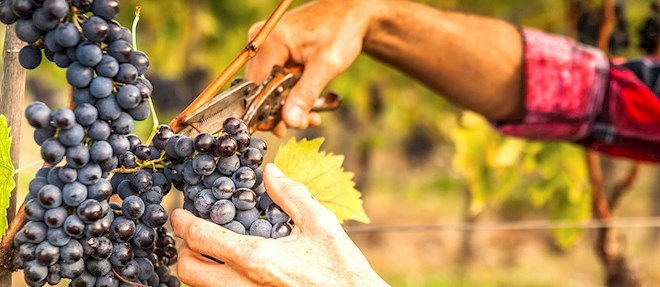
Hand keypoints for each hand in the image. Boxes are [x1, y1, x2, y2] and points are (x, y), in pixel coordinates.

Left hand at [171, 163, 388, 286]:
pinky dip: (215, 281)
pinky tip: (231, 268)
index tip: (179, 213)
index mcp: (256, 259)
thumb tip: (270, 172)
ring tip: (208, 250)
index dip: (183, 223)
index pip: (202, 238)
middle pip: (188, 271)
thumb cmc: (341, 268)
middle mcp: (243, 285)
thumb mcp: (321, 223)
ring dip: (197, 267)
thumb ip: (291, 195)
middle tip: (191, 234)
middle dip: (182, 250)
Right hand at [245, 0, 383, 135]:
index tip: (283, 129)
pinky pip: (275, 80)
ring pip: (267, 87)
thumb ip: (305, 94)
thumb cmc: (341, 31)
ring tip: (310, 117)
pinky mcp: (274, 51)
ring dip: (287, 106)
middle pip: (260, 88)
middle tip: (303, 124)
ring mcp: (266, 45)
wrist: (352, 14)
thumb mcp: (326, 65)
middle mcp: (262, 41)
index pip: (257, 85)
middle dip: (280, 111)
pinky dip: (290, 95)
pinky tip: (307, 106)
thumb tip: (290, 122)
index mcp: (270, 40)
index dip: (267, 111)